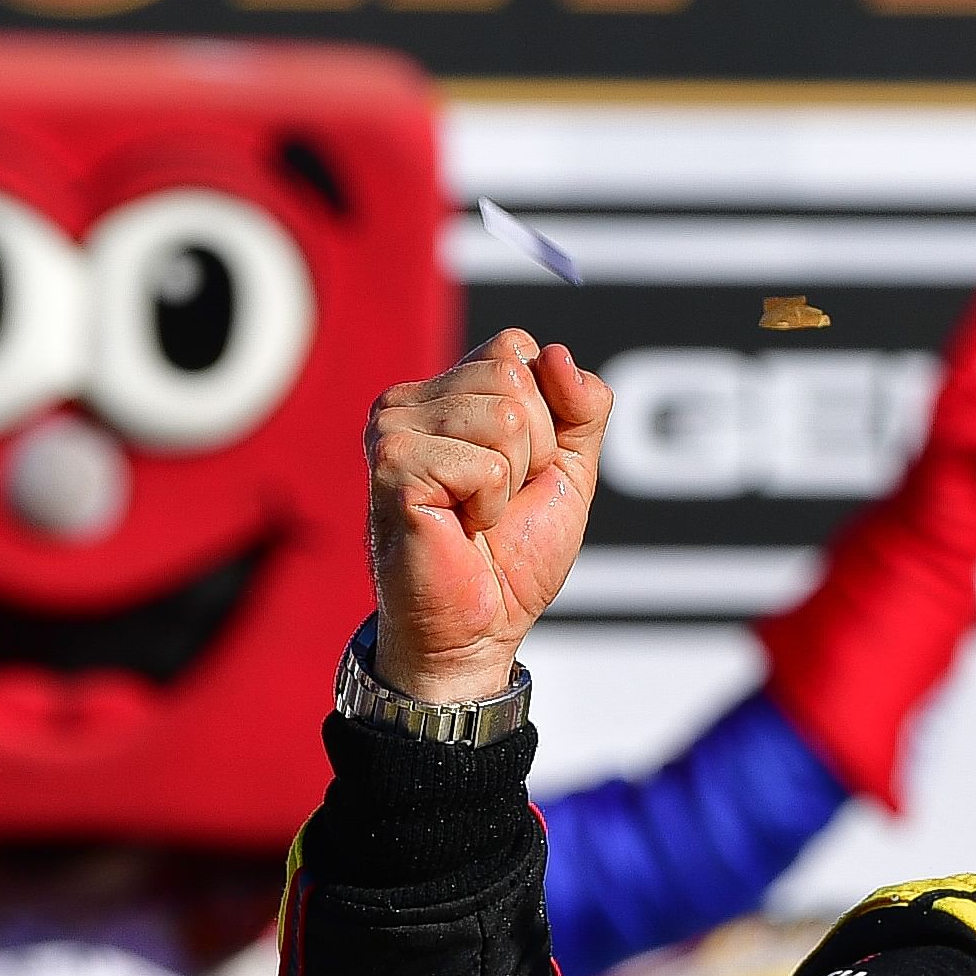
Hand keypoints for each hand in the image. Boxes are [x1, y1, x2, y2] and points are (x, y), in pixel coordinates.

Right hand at [365, 330, 609, 704]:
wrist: (478, 628)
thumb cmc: (513, 554)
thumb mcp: (569, 468)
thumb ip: (582, 405)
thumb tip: (556, 355)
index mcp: (446, 392)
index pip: (518, 348)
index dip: (547, 413)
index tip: (522, 467)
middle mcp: (409, 400)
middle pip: (513, 376)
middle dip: (534, 447)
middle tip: (498, 498)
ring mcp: (393, 428)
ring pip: (505, 416)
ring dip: (512, 480)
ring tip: (478, 513)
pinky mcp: (394, 465)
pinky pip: (487, 463)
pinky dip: (492, 504)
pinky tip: (462, 526)